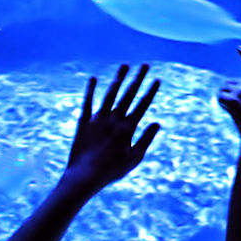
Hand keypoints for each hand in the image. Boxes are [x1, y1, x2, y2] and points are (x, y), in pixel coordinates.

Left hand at [64, 64, 160, 188]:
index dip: (150, 91)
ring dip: (118, 79)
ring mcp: (97, 119)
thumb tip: (157, 123)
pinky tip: (93, 79)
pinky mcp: (84, 123)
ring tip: (124, 66)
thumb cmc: (112, 170)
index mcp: (127, 128)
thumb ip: (146, 139)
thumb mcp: (134, 158)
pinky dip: (90, 90)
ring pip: (110, 94)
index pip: (142, 104)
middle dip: (138, 78)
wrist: (84, 176)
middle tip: (145, 65)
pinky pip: (87, 103)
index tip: (157, 79)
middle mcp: (113, 119)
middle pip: (128, 94)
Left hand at [217, 46, 240, 146]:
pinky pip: (220, 98)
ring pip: (222, 89)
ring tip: (236, 111)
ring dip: (224, 99)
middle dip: (227, 93)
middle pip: (228, 82)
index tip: (239, 47)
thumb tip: (227, 95)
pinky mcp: (234, 98)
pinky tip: (232, 112)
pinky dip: (222, 105)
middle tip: (237, 108)